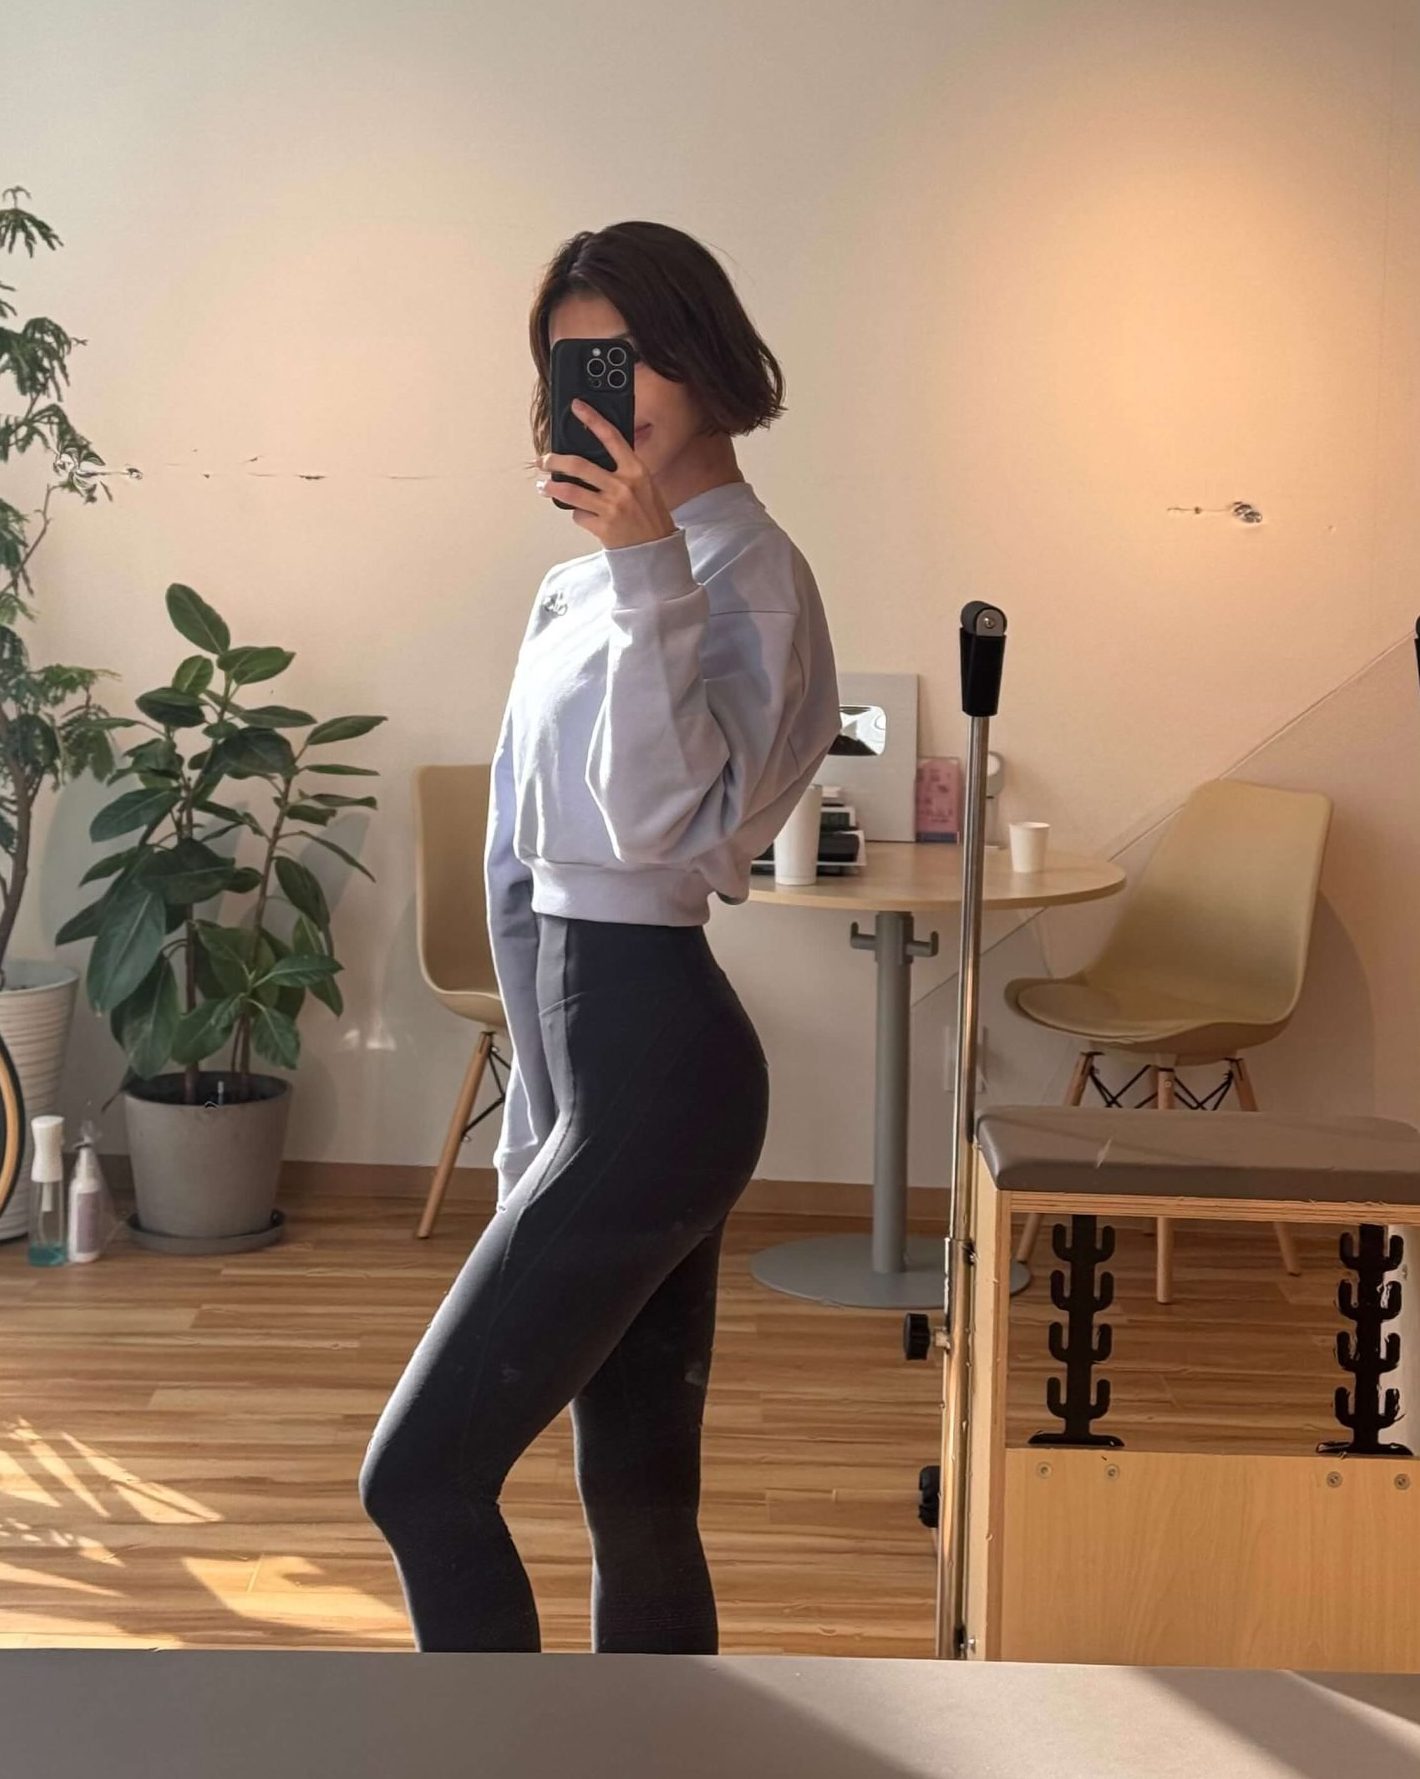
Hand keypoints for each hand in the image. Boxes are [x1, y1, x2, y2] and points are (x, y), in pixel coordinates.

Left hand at [535, 398, 675, 550]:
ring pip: (570, 491)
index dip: (593, 419)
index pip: (612, 437)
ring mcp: (612, 507)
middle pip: (579, 465)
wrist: (656, 550)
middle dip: (555, 460)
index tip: (577, 407)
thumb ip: (623, 471)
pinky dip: (578, 515)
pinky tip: (585, 517)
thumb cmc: (650, 516)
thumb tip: (593, 460)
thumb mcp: (645, 486)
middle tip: (544, 459)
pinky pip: (579, 515)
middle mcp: (623, 486)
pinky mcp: (602, 526)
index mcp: (636, 471)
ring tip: (544, 486)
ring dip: (552, 487)